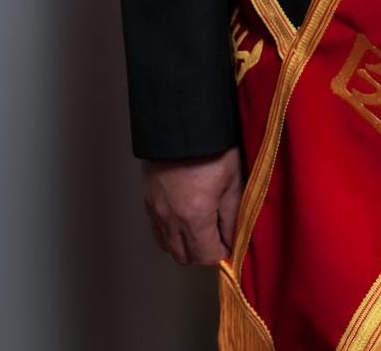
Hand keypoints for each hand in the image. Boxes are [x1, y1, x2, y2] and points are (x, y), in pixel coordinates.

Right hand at [142, 146, 243, 264]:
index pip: (207, 256)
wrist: (181, 122)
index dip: (222, 252)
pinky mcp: (148, 201)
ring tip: (200, 227)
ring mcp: (156, 211)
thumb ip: (232, 215)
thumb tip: (232, 240)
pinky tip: (183, 218)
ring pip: (168, 247)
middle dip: (203, 252)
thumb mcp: (232, 180)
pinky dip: (171, 233)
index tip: (230, 242)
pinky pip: (158, 231)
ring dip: (185, 245)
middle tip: (216, 235)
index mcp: (195, 217)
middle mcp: (171, 220)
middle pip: (184, 257)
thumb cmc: (213, 148)